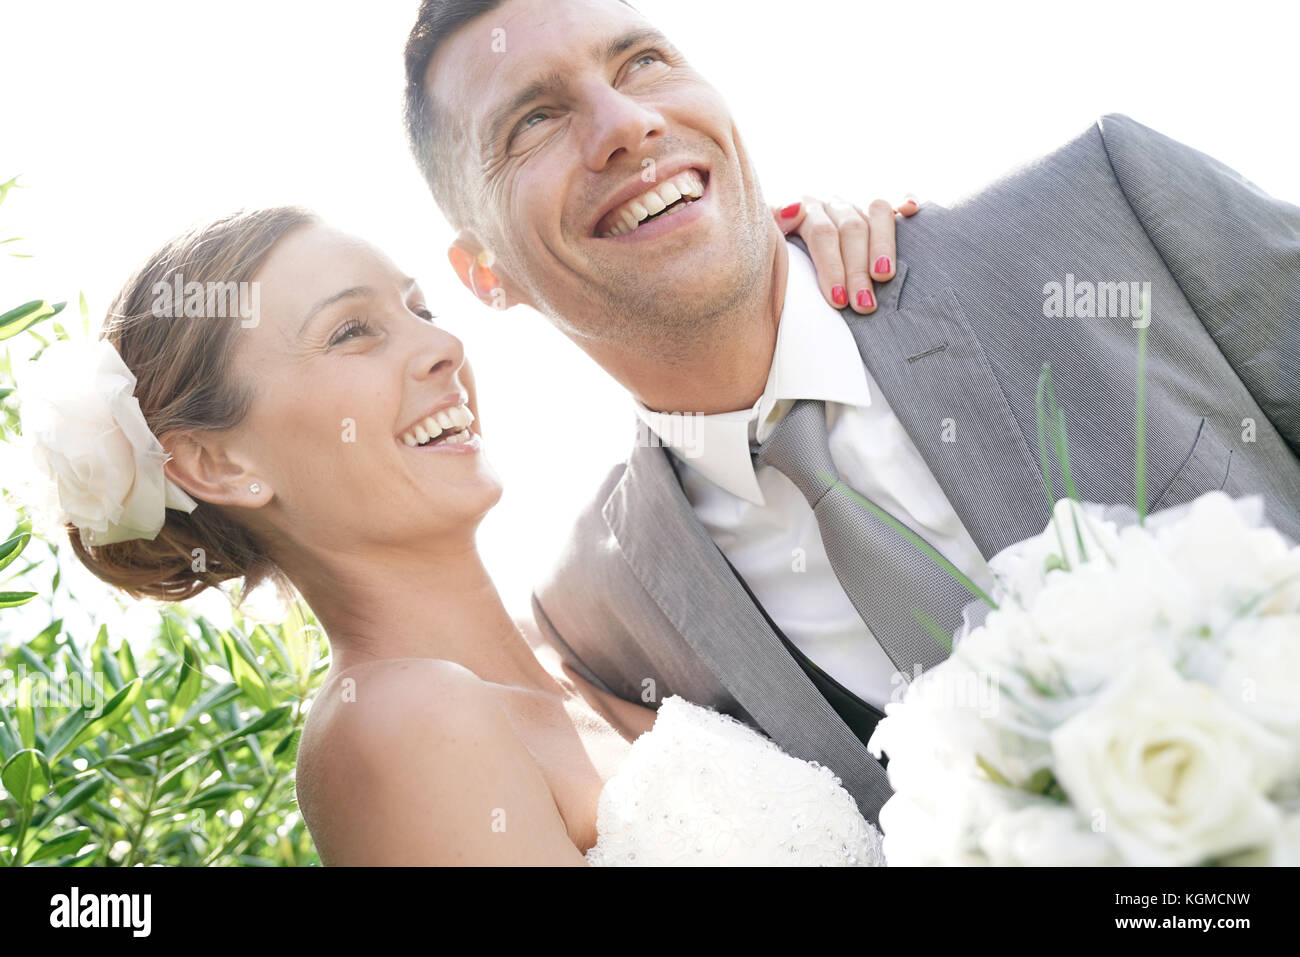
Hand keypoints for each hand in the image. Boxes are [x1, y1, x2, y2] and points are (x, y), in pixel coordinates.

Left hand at [772, 195, 919, 313]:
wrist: (776, 241)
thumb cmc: (773, 256)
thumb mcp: (764, 242)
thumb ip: (773, 224)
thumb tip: (795, 209)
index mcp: (802, 209)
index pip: (821, 234)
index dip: (831, 266)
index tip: (837, 300)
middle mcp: (830, 202)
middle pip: (851, 228)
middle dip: (857, 270)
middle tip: (863, 306)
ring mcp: (854, 201)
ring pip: (876, 212)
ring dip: (884, 245)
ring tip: (884, 276)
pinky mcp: (874, 206)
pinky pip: (893, 198)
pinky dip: (905, 200)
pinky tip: (911, 210)